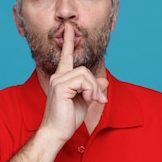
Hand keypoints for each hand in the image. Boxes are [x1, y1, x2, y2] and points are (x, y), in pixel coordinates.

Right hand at [39, 23, 107, 143]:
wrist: (57, 132)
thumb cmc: (68, 119)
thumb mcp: (86, 101)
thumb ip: (93, 89)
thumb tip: (104, 81)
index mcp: (62, 78)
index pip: (66, 57)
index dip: (69, 42)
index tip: (69, 28)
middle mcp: (58, 77)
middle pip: (84, 70)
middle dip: (94, 85)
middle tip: (98, 100)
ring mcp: (58, 80)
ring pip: (85, 74)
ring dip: (93, 89)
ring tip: (92, 101)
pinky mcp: (60, 86)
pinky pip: (83, 80)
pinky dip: (90, 90)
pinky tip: (88, 100)